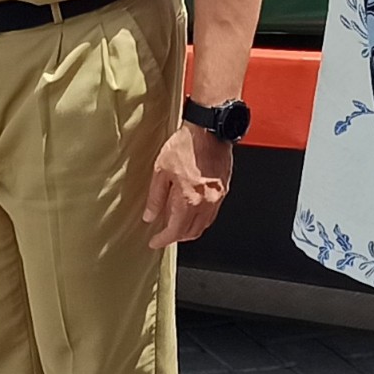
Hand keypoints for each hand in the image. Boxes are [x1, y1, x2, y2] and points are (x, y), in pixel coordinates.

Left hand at [142, 124, 232, 247]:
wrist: (209, 132)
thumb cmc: (186, 146)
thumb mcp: (161, 171)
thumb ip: (156, 197)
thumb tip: (150, 215)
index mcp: (188, 200)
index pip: (175, 231)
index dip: (163, 240)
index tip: (155, 242)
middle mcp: (206, 203)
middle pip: (192, 232)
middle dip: (176, 237)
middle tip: (164, 234)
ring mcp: (217, 197)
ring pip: (204, 225)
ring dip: (190, 229)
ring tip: (176, 224)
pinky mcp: (223, 190)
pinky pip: (212, 214)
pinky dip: (201, 219)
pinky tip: (192, 211)